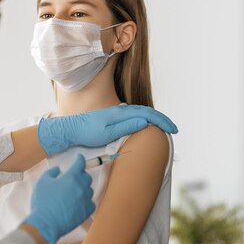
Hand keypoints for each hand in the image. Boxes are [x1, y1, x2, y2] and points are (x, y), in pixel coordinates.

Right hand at [22, 154, 95, 243]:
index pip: (80, 163)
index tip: (78, 157)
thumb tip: (58, 169)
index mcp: (71, 177)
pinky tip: (78, 202)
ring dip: (83, 188)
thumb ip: (51, 172)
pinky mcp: (87, 212)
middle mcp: (81, 187)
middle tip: (73, 177)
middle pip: (86, 176)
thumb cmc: (43, 202)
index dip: (79, 158)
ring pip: (89, 190)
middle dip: (80, 174)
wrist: (47, 223)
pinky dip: (86, 201)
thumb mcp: (42, 181)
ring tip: (74, 191)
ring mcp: (86, 200)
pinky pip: (91, 203)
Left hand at [37, 104, 177, 155]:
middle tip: (173, 130)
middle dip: (161, 119)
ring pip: (139, 112)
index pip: (147, 115)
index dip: (162, 121)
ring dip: (154, 118)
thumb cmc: (87, 133)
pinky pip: (133, 115)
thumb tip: (145, 122)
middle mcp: (119, 110)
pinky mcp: (111, 116)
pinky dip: (144, 118)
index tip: (173, 130)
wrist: (70, 129)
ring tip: (163, 127)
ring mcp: (115, 112)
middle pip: (146, 111)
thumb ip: (126, 127)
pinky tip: (145, 124)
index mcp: (120, 113)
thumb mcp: (107, 133)